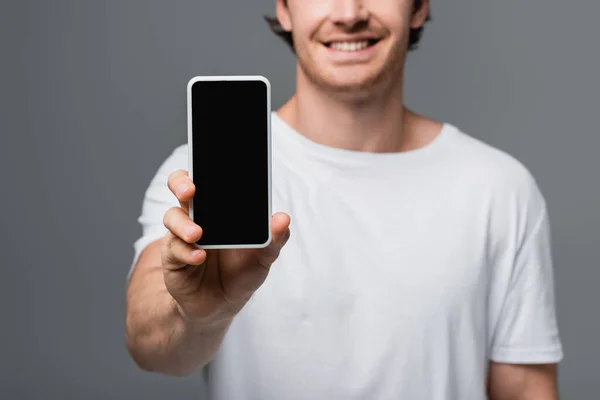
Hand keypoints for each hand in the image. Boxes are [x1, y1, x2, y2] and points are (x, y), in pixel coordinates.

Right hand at [161, 170, 290, 324]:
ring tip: (198, 234)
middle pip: (180, 187)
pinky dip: (186, 252)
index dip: (206, 167)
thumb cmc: (241, 273)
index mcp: (219, 209)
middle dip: (182, 184)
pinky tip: (199, 257)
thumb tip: (283, 219)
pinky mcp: (173, 258)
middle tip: (191, 191)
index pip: (209, 179)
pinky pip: (173, 249)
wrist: (222, 305)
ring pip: (172, 217)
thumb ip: (274, 238)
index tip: (212, 162)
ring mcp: (182, 236)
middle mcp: (197, 216)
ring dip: (183, 224)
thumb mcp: (264, 257)